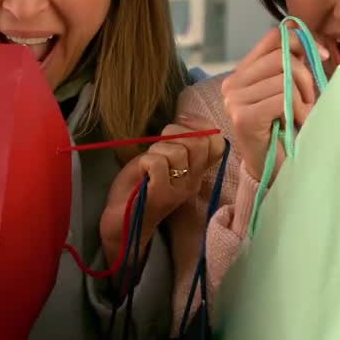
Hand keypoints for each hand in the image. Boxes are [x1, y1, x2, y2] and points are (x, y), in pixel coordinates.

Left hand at [99, 117, 225, 273]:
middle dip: (174, 134)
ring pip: (176, 152)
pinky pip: (158, 163)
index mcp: (196, 171)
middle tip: (159, 148)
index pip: (216, 143)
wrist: (123, 221)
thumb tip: (187, 118)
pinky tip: (142, 174)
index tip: (181, 123)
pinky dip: (145, 162)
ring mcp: (179, 189)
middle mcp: (193, 181)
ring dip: (156, 151)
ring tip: (148, 166)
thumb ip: (177, 143)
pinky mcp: (162, 196)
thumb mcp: (162, 159)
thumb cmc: (140, 186)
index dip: (200, 126)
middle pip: (198, 143)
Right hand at [220, 23, 329, 181]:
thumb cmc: (286, 133)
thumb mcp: (291, 93)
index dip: (301, 40)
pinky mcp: (243, 117)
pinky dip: (298, 111)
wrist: (273, 173)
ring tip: (301, 116)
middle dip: (305, 76)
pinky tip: (295, 125)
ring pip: (284, 78)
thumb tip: (315, 46)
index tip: (322, 56)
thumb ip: (295, 68)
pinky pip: (282, 98)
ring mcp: (234, 100)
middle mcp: (232, 83)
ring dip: (304, 99)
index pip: (273, 38)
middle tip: (310, 101)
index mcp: (242, 73)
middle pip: (282, 56)